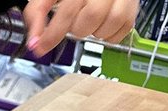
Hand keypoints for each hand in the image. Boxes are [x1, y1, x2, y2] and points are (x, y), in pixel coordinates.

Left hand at [23, 0, 137, 54]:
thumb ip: (38, 12)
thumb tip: (34, 41)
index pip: (66, 12)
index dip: (51, 34)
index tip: (40, 48)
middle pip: (89, 19)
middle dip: (76, 29)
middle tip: (73, 23)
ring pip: (108, 25)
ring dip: (94, 32)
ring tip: (88, 22)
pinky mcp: (132, 5)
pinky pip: (122, 29)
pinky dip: (109, 35)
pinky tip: (101, 25)